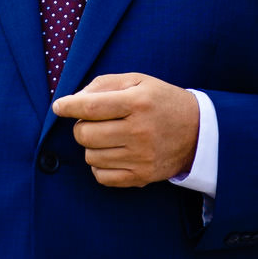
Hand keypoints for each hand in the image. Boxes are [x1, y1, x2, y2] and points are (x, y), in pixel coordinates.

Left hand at [52, 73, 200, 186]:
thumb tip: (72, 101)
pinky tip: (113, 154)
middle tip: (94, 122)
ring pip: (90, 156)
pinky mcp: (142, 176)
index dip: (68, 107)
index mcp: (138, 103)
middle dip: (82, 127)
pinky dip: (100, 166)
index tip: (59, 107)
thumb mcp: (138, 81)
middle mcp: (139, 131)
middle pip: (85, 135)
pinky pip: (101, 177)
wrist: (199, 132)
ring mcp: (141, 157)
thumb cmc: (162, 101)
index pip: (90, 107)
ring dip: (92, 146)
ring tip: (109, 137)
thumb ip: (103, 85)